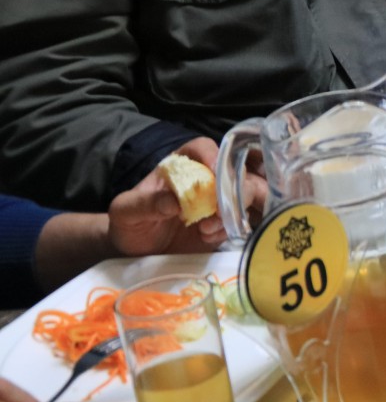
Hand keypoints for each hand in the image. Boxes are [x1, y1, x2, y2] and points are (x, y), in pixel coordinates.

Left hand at [108, 144, 227, 256]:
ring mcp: (215, 202)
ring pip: (244, 193)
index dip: (211, 155)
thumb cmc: (130, 224)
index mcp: (179, 167)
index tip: (213, 172)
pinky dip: (227, 230)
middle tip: (219, 210)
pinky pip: (238, 221)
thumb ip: (145, 203)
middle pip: (233, 170)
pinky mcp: (222, 224)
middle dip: (233, 188)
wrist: (136, 253)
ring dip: (233, 210)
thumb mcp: (125, 212)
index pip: (201, 148)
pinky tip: (206, 238)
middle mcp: (203, 180)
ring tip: (207, 228)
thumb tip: (173, 202)